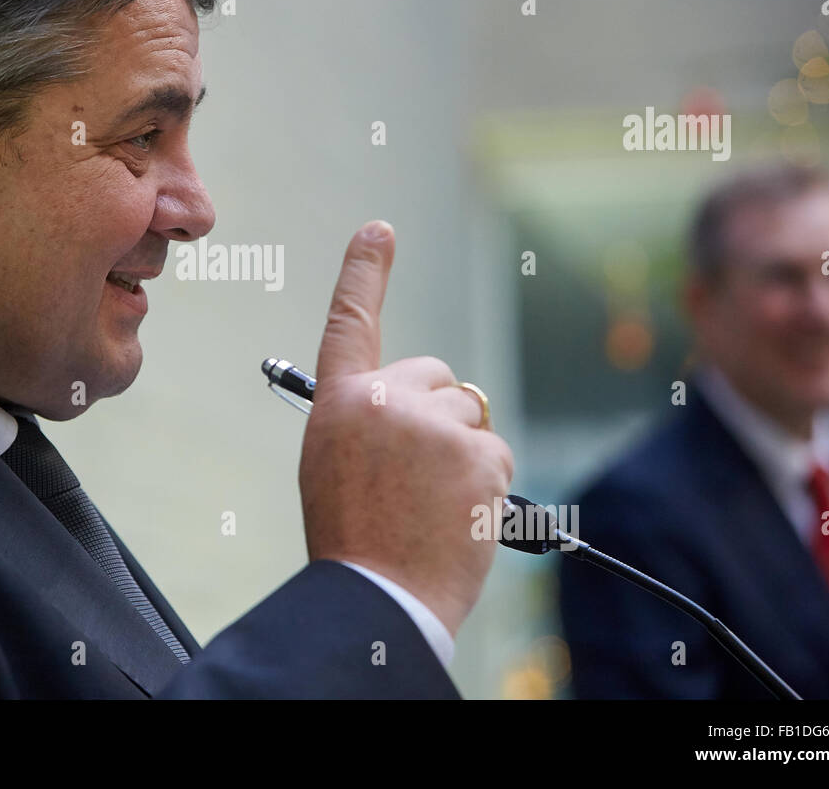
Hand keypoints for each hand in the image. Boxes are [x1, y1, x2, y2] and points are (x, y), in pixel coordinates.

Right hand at [298, 220, 513, 635]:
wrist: (378, 597)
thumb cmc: (354, 539)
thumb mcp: (334, 465)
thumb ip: (365, 421)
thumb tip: (412, 403)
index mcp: (338, 404)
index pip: (350, 322)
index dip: (364, 272)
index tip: (378, 231)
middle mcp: (383, 399)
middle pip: (436, 377)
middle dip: (438, 413)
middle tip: (418, 474)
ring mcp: (433, 424)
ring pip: (470, 417)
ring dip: (462, 454)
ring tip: (430, 505)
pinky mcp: (478, 452)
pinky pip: (495, 453)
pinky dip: (485, 483)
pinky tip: (455, 516)